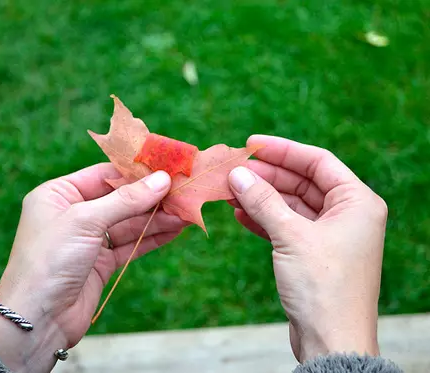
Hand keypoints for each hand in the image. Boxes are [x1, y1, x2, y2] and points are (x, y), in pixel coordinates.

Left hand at [0, 164, 186, 372]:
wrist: (36, 320)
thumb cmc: (50, 260)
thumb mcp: (86, 221)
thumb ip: (126, 200)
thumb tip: (162, 179)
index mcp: (59, 194)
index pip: (103, 174)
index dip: (135, 171)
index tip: (166, 167)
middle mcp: (73, 213)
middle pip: (120, 198)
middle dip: (151, 197)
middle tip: (182, 192)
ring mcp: (88, 239)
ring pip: (129, 223)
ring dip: (157, 218)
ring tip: (186, 213)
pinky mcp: (100, 262)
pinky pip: (131, 244)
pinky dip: (152, 237)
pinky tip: (174, 230)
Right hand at [228, 135, 386, 361]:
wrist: (331, 341)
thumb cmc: (323, 287)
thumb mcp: (291, 237)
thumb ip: (263, 201)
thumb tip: (238, 174)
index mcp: (357, 202)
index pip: (318, 161)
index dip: (284, 150)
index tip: (252, 144)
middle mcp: (346, 214)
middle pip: (302, 181)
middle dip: (267, 176)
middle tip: (234, 170)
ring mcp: (329, 234)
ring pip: (290, 204)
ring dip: (261, 197)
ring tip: (231, 191)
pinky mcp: (312, 253)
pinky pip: (286, 225)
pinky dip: (264, 219)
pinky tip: (240, 213)